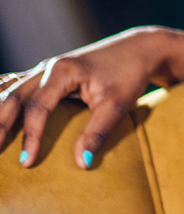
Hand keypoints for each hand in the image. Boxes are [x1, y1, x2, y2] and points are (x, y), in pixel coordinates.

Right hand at [0, 28, 168, 169]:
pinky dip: (3, 97)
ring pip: (10, 90)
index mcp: (62, 71)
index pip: (37, 107)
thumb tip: (81, 163)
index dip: (30, 136)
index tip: (27, 161)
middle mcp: (47, 67)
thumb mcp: (118, 105)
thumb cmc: (129, 75)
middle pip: (13, 97)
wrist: (139, 50)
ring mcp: (44, 69)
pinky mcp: (46, 74)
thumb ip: (98, 132)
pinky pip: (16, 84)